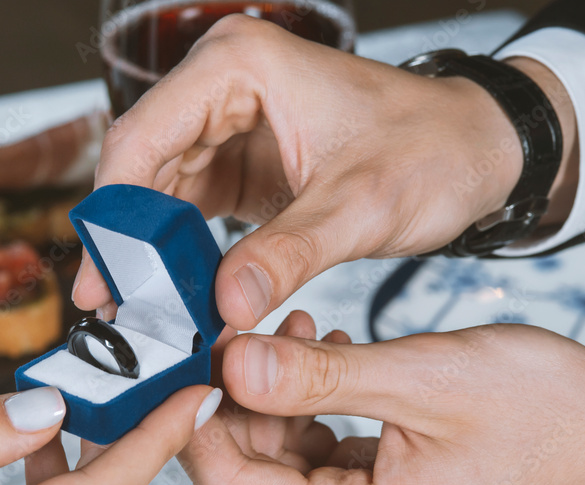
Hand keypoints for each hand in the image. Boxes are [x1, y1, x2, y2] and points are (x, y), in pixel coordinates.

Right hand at [74, 15, 578, 328]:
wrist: (480, 151)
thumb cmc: (434, 150)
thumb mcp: (362, 204)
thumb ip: (291, 254)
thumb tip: (223, 308)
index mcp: (239, 67)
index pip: (141, 137)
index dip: (115, 214)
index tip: (105, 283)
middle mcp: (222, 88)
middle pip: (140, 168)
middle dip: (127, 243)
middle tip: (113, 314)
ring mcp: (228, 126)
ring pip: (158, 195)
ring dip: (149, 255)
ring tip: (137, 317)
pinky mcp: (241, 165)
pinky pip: (190, 212)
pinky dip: (181, 257)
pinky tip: (177, 300)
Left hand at [182, 319, 584, 484]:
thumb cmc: (552, 413)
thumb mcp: (424, 377)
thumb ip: (320, 377)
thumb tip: (236, 366)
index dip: (202, 423)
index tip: (199, 362)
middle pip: (254, 481)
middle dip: (241, 403)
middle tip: (249, 335)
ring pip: (285, 467)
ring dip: (278, 400)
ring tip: (297, 336)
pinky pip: (322, 461)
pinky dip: (312, 410)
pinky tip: (326, 360)